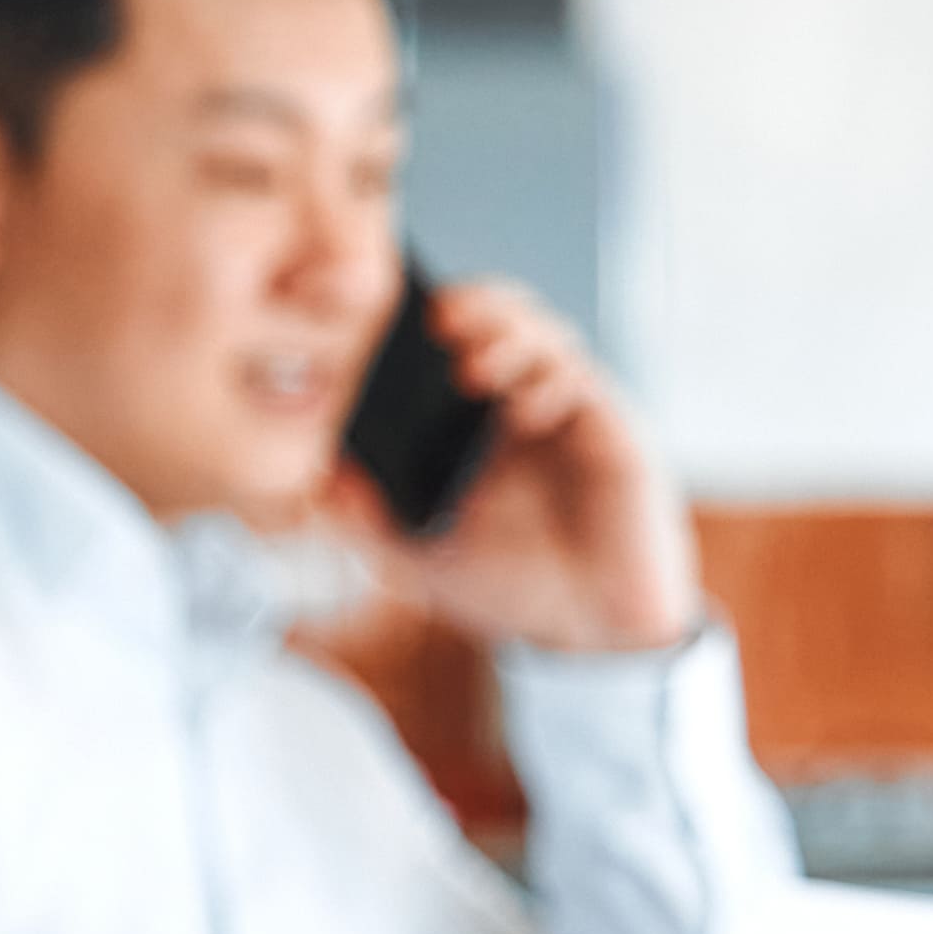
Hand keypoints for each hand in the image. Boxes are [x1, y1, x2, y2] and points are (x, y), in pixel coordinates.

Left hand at [340, 278, 700, 654]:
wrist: (588, 630)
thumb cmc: (511, 584)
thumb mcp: (418, 555)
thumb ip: (368, 518)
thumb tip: (319, 477)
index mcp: (471, 423)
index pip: (450, 344)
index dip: (424, 318)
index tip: (387, 315)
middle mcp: (522, 405)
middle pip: (503, 319)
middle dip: (474, 303)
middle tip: (438, 315)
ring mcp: (570, 414)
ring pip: (546, 335)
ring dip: (509, 334)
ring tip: (472, 367)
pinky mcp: (613, 433)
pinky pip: (583, 381)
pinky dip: (551, 379)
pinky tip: (524, 409)